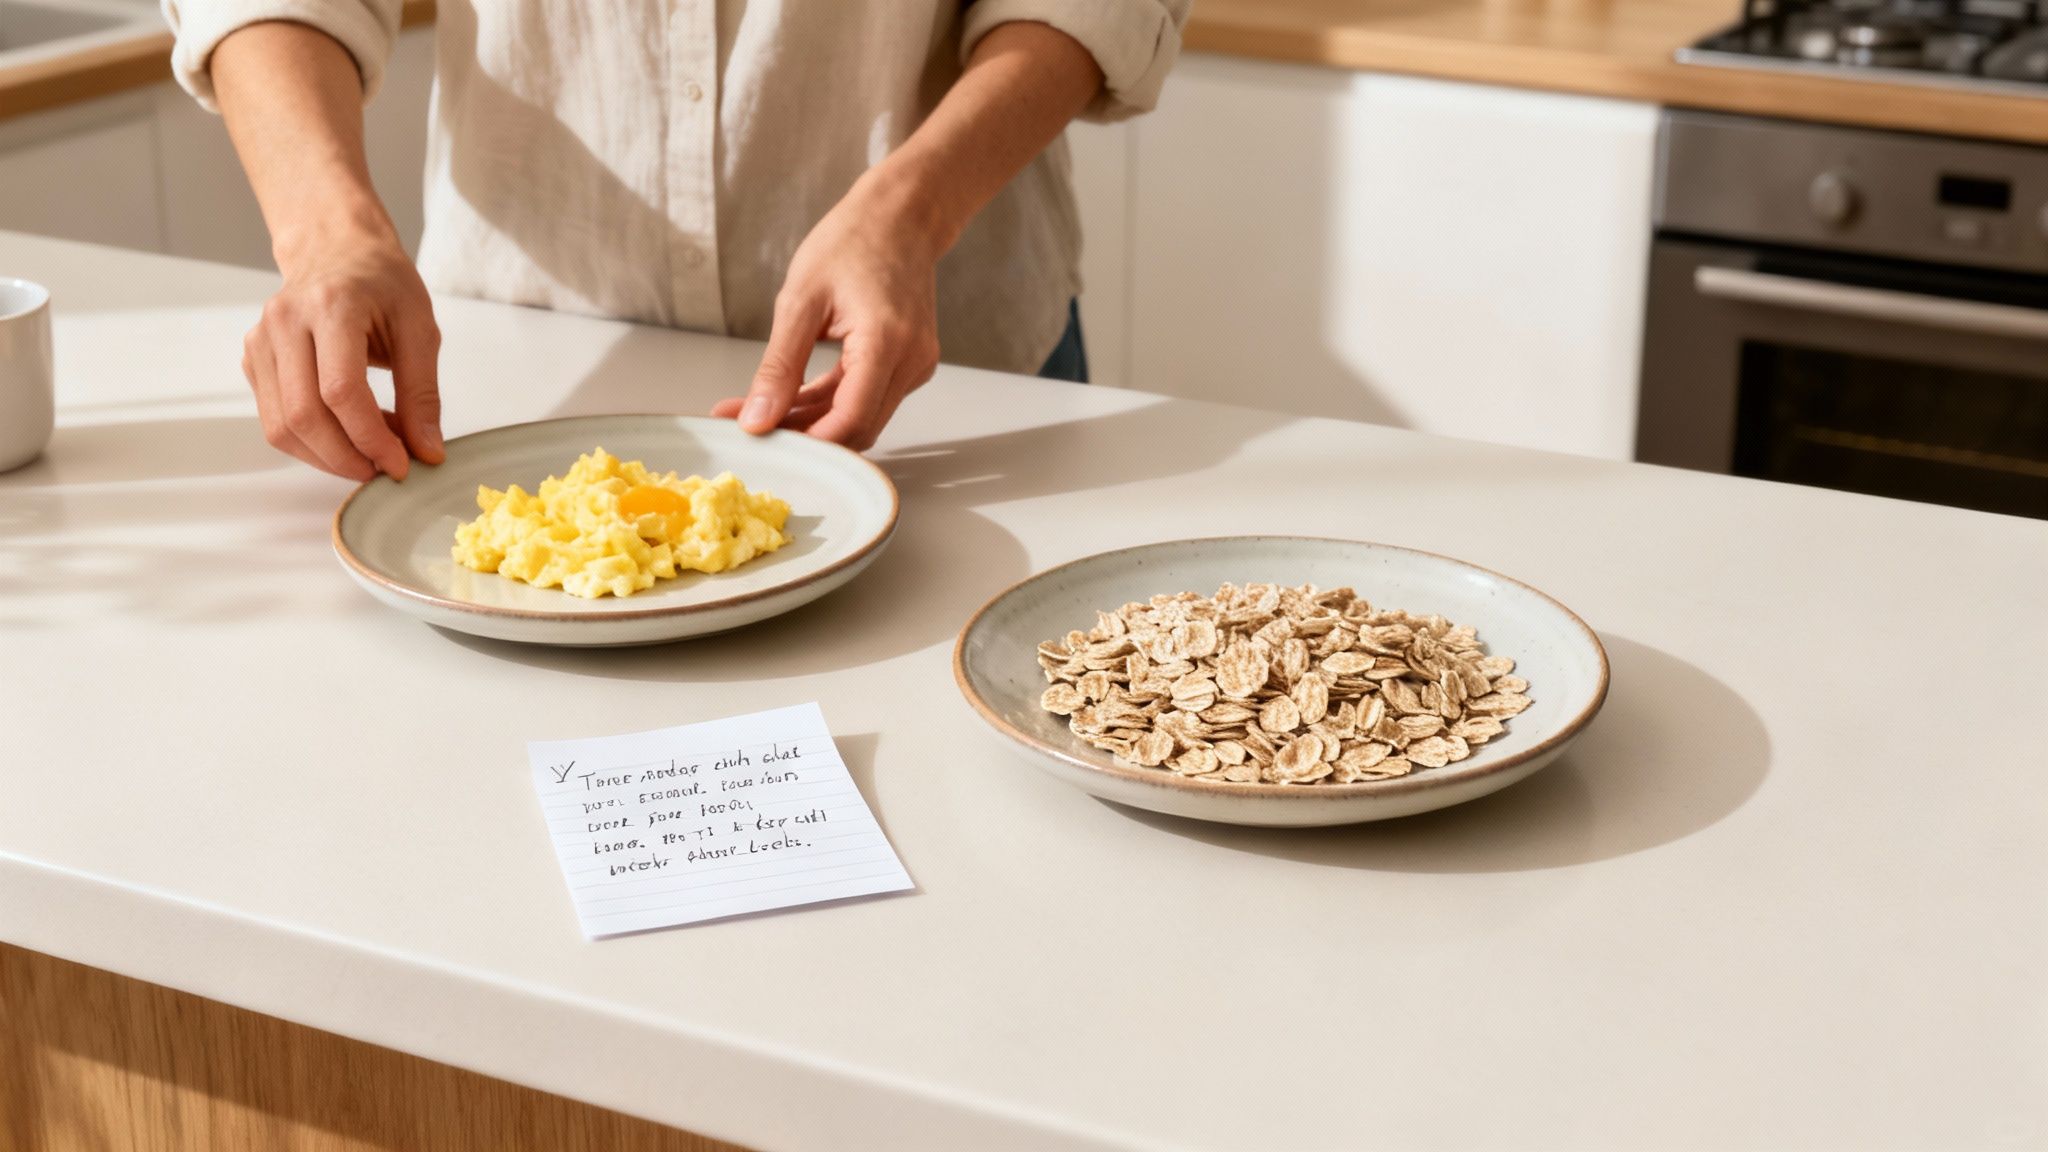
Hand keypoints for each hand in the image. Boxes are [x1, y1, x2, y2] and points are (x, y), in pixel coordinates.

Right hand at [242, 229, 443, 480]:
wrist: (336, 250)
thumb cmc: (383, 284)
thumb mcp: (420, 329)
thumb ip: (423, 393)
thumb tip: (427, 452)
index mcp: (331, 306)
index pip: (340, 391)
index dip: (371, 438)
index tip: (401, 464)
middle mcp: (285, 321)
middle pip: (303, 415)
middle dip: (347, 458)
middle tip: (384, 470)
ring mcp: (260, 341)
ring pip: (281, 426)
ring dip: (328, 457)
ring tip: (370, 452)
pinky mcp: (254, 360)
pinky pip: (274, 419)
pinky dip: (312, 442)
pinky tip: (347, 433)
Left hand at [713, 174, 944, 451]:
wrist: (901, 217)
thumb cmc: (852, 242)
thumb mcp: (799, 301)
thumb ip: (779, 367)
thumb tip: (757, 418)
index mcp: (886, 342)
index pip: (851, 420)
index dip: (808, 441)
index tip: (763, 440)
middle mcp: (911, 361)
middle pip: (857, 427)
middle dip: (805, 434)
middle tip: (752, 426)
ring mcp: (915, 365)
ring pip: (862, 418)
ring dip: (815, 422)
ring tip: (763, 410)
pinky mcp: (910, 364)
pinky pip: (869, 398)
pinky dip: (832, 403)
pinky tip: (794, 397)